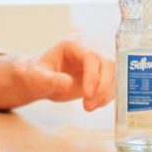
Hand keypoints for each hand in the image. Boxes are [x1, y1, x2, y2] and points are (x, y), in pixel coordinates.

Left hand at [0, 38, 114, 110]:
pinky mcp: (101, 73)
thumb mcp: (38, 77)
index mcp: (73, 44)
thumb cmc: (36, 75)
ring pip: (114, 74)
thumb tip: (67, 82)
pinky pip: (113, 83)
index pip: (92, 56)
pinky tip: (94, 105)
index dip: (93, 76)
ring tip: (89, 107)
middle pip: (108, 64)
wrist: (40, 80)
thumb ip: (50, 79)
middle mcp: (89, 49)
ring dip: (105, 94)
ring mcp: (97, 61)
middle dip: (102, 87)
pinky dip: (107, 96)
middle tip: (88, 105)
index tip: (87, 95)